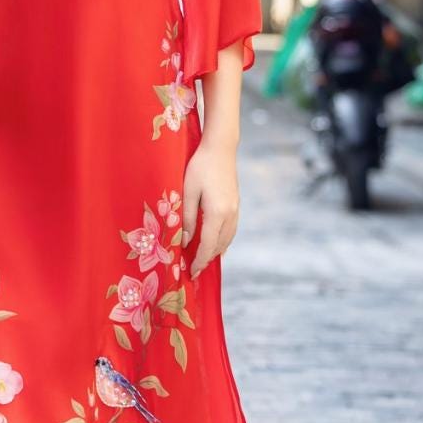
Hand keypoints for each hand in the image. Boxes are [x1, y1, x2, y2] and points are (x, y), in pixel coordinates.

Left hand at [183, 140, 239, 278]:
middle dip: (207, 260)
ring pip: (227, 239)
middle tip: (194, 270)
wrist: (221, 148)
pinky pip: (231, 230)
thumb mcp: (187, 192)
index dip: (199, 261)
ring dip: (215, 252)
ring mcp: (236, 210)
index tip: (192, 273)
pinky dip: (223, 241)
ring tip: (203, 260)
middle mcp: (230, 214)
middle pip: (219, 246)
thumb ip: (187, 219)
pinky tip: (216, 244)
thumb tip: (186, 241)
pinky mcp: (237, 205)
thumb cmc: (199, 167)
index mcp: (216, 213)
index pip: (207, 245)